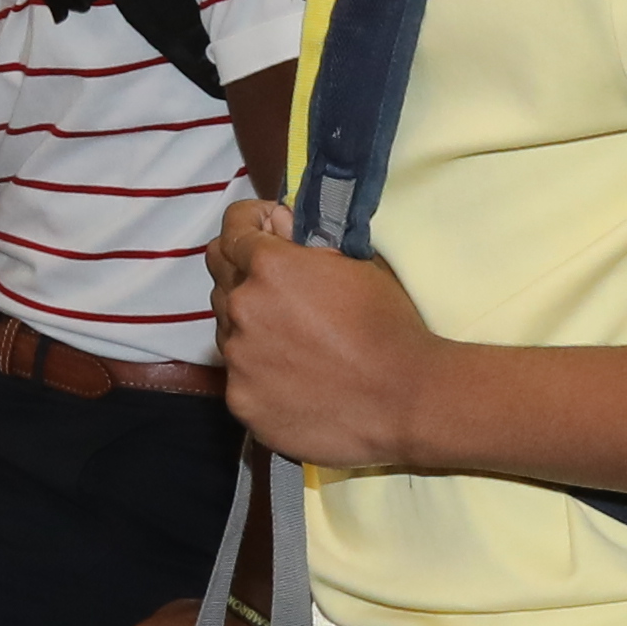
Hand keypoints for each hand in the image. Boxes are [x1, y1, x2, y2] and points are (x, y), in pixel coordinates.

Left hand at [200, 200, 437, 470]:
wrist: (405, 401)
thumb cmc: (389, 328)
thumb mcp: (357, 264)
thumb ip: (307, 242)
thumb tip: (278, 229)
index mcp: (270, 267)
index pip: (232, 229)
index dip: (248, 223)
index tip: (264, 230)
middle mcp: (242, 308)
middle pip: (221, 277)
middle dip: (246, 273)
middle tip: (284, 289)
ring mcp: (238, 360)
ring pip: (227, 329)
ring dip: (251, 325)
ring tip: (296, 342)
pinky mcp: (242, 402)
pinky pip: (239, 376)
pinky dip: (259, 373)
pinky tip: (296, 379)